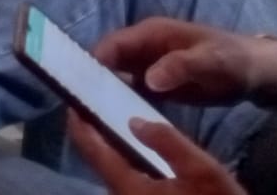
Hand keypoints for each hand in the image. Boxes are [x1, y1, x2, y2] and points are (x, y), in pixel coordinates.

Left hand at [69, 112, 242, 194]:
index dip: (78, 119)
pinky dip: (123, 153)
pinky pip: (124, 174)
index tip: (75, 93)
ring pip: (110, 165)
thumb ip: (167, 141)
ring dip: (108, 139)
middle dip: (93, 126)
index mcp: (126, 186)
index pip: (89, 147)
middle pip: (95, 155)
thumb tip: (134, 121)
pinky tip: (136, 140)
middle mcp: (120, 194)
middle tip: (97, 96)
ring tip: (114, 110)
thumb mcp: (201, 170)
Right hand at [95, 18, 276, 105]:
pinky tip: (114, 118)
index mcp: (150, 33)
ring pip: (117, 77)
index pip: (113, 43)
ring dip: (105, 91)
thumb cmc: (229, 58)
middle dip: (93, 77)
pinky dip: (122, 101)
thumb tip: (147, 79)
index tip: (79, 80)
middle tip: (80, 101)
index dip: (94, 59)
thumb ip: (179, 66)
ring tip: (90, 113)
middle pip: (109, 60)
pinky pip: (132, 91)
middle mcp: (143, 48)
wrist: (253, 72)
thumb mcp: (209, 60)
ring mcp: (148, 66)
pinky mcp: (156, 84)